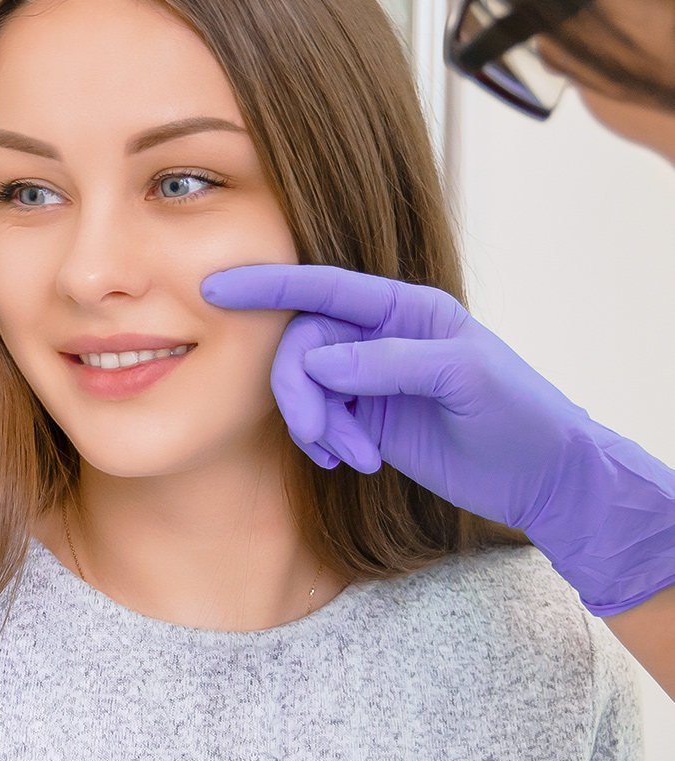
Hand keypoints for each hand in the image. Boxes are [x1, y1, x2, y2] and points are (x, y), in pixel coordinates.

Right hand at [201, 264, 674, 613]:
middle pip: (305, 345)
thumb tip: (317, 360)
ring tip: (354, 459)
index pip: (327, 288)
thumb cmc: (518, 412)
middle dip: (300, 391)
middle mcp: (381, 337)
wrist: (542, 474)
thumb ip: (389, 363)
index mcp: (406, 309)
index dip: (271, 285)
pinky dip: (323, 442)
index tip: (219, 287)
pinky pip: (320, 420)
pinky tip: (350, 463)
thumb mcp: (463, 377)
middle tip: (323, 438)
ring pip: (307, 386)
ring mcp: (371, 379)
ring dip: (317, 424)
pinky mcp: (367, 419)